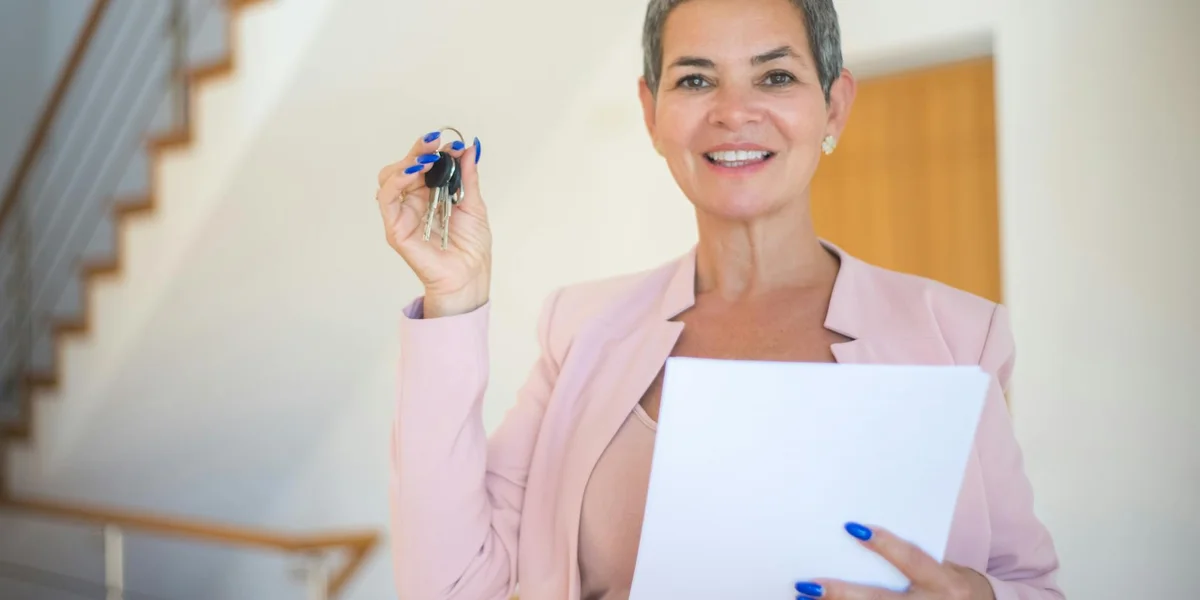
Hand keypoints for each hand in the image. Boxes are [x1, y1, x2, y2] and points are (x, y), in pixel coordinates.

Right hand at [375, 131, 489, 317]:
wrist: (469, 275)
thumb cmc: (471, 247)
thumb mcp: (474, 204)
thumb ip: (468, 177)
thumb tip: (468, 149)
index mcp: (431, 194)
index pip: (424, 163)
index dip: (435, 150)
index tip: (453, 143)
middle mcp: (413, 201)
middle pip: (404, 166)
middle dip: (419, 150)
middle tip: (435, 143)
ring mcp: (402, 213)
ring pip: (389, 178)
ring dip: (407, 163)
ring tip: (427, 159)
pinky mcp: (396, 227)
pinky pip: (387, 199)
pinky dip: (398, 181)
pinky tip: (415, 173)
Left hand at [794, 523, 995, 599]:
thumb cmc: (950, 583)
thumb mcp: (941, 567)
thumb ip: (909, 558)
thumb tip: (858, 536)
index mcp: (944, 582)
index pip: (912, 559)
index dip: (885, 544)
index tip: (852, 528)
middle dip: (843, 595)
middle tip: (807, 585)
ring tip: (804, 598)